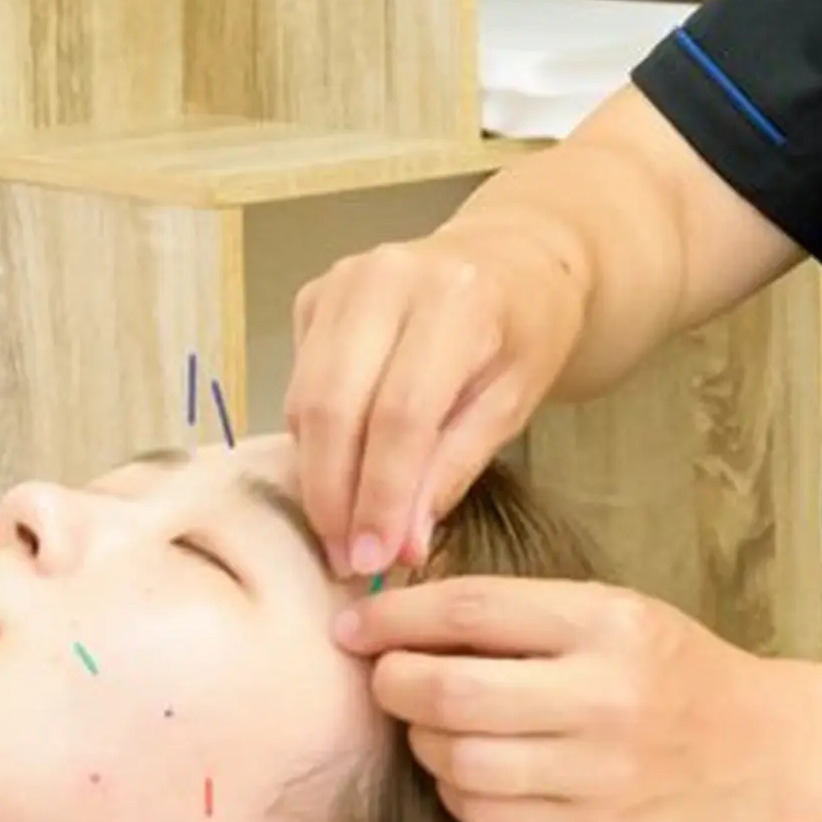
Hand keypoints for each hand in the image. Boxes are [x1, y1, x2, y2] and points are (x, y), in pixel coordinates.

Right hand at [286, 227, 589, 575]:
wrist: (511, 261)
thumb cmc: (523, 334)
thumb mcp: (513, 403)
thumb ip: (454, 468)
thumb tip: (400, 546)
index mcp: (455, 299)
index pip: (402, 412)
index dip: (383, 494)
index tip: (375, 559)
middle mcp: (387, 277)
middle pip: (335, 405)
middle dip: (336, 495)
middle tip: (348, 560)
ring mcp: (342, 281)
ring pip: (304, 399)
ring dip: (318, 476)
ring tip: (344, 532)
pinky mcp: (314, 296)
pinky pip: (298, 384)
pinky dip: (313, 439)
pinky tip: (343, 470)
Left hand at [338, 577, 778, 821]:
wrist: (759, 750)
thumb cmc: (670, 668)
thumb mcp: (612, 611)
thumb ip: (518, 615)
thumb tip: (399, 620)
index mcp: (607, 624)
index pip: (470, 612)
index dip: (394, 618)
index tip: (355, 626)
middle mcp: (604, 700)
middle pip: (450, 694)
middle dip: (394, 683)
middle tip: (385, 677)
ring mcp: (597, 777)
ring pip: (456, 762)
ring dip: (422, 740)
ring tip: (433, 722)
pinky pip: (482, 815)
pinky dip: (456, 788)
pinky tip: (472, 766)